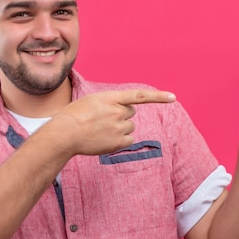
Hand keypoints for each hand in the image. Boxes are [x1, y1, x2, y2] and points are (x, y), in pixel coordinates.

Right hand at [50, 89, 175, 156]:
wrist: (65, 133)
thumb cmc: (74, 116)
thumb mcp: (92, 101)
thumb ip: (110, 102)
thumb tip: (125, 112)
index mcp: (111, 98)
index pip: (139, 96)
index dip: (158, 97)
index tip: (173, 98)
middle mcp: (117, 111)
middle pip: (131, 112)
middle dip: (122, 115)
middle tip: (103, 119)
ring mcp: (118, 127)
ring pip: (129, 126)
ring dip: (120, 128)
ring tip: (101, 130)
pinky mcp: (118, 142)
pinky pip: (128, 139)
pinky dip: (120, 140)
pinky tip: (105, 139)